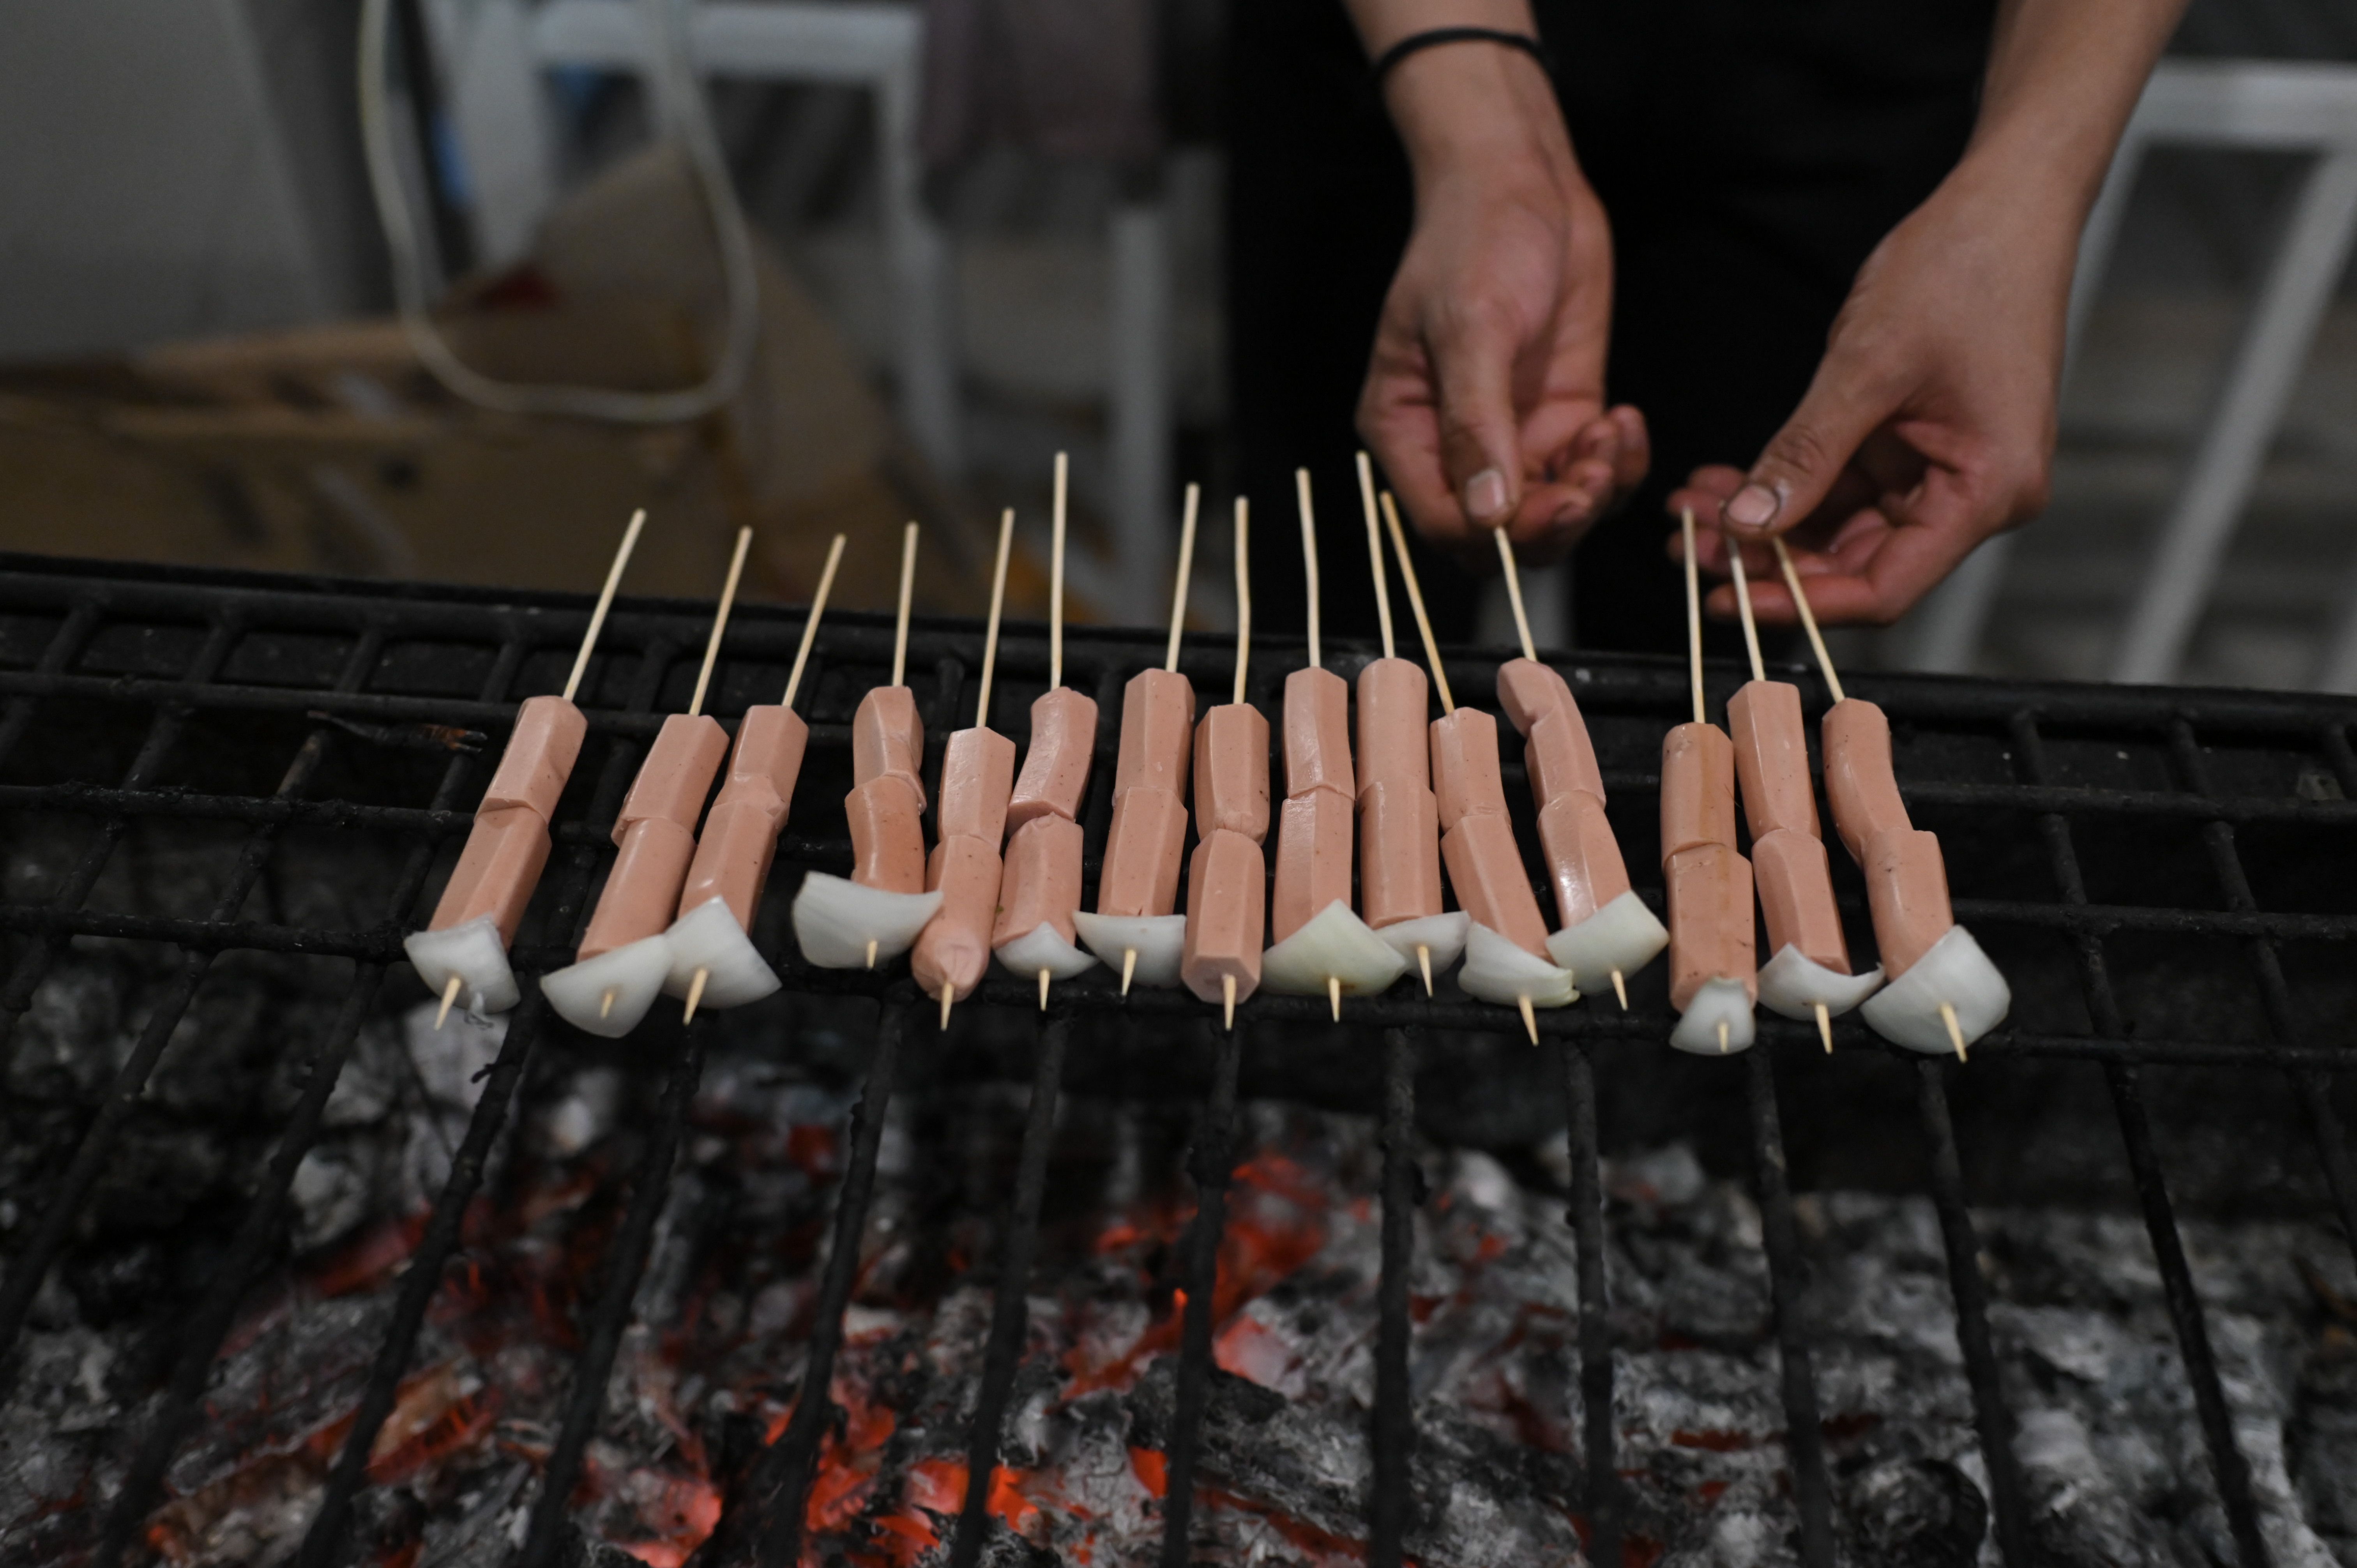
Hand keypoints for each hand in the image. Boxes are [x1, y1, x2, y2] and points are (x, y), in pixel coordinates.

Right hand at [1354, 42, 1646, 566]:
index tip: (1550, 503)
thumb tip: (1486, 511)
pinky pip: (1590, 472)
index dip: (1496, 534)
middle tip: (1592, 477)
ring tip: (1610, 437)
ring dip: (1591, 493)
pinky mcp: (1561, 414)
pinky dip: (1616, 464)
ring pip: (1552, 511)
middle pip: (1502, 532)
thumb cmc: (1475, 240)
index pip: (1443, 522)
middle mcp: (1455, 444)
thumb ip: (1476, 423)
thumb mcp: (1471, 328)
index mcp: (1407, 430)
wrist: (1521, 181)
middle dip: (1553, 519)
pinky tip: (1622, 421)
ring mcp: (1512, 434)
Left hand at [1671, 156, 2075, 624]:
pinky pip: (1838, 489)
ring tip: (1689, 515)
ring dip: (1763, 526)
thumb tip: (1746, 527)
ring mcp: (1941, 473)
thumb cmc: (1961, 271)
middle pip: (1856, 565)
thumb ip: (1806, 453)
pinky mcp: (1912, 448)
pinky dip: (1782, 488)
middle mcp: (1971, 496)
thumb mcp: (1868, 366)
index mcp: (1987, 491)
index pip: (1885, 588)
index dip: (1800, 604)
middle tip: (1685, 551)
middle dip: (1767, 563)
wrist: (2004, 205)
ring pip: (1836, 530)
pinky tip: (1722, 486)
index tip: (1727, 602)